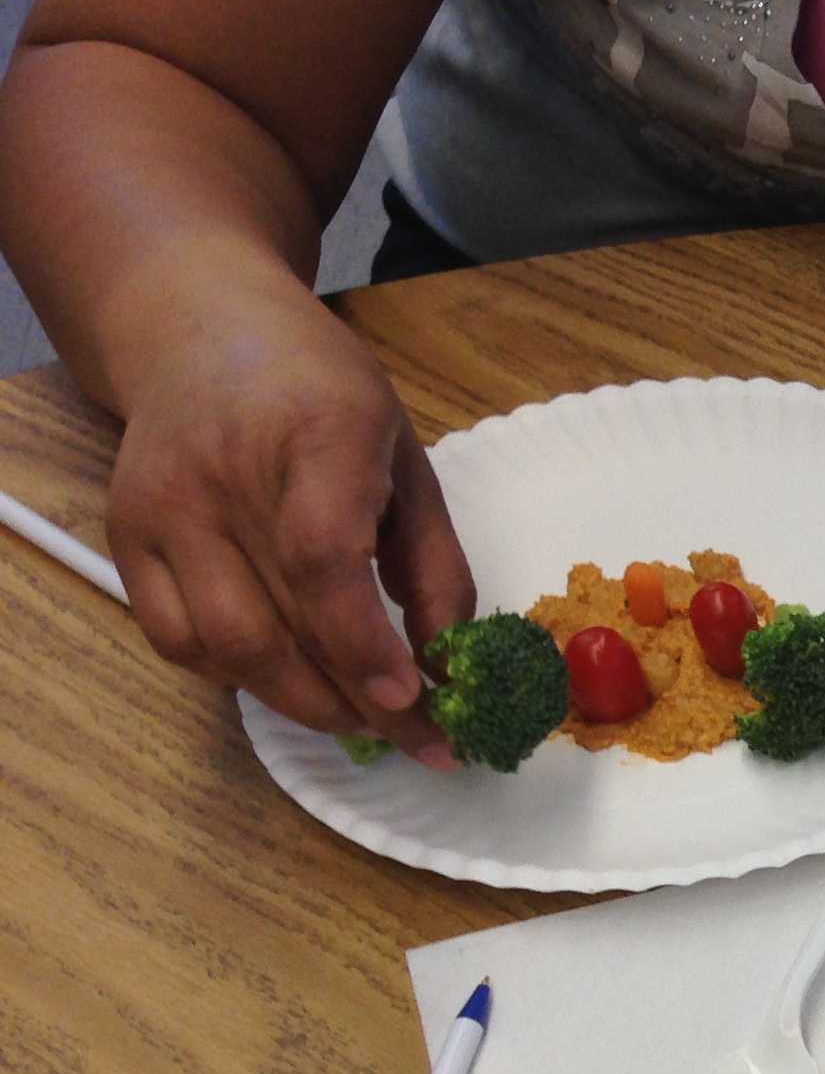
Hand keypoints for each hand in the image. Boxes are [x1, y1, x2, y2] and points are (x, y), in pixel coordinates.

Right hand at [108, 283, 471, 761]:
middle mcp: (220, 472)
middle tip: (419, 741)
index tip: (411, 700)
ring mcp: (160, 507)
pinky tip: (292, 676)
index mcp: (313, 434)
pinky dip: (240, 677)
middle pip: (276, 622)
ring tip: (363, 718)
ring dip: (301, 704)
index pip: (322, 558)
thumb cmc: (322, 396)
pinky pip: (178, 640)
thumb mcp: (406, 459)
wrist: (200, 332)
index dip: (364, 643)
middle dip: (355, 703)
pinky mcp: (125, 536)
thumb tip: (449, 665)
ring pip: (224, 647)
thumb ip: (435, 564)